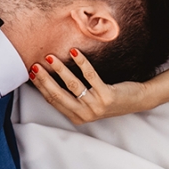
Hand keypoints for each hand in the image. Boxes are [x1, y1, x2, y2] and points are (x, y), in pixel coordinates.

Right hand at [28, 48, 145, 124]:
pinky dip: (81, 62)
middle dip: (44, 79)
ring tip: (50, 57)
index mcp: (77, 117)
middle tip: (34, 65)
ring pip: (73, 85)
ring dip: (60, 69)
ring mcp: (96, 106)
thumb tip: (48, 78)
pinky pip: (90, 76)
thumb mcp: (88, 102)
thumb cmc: (109, 98)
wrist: (137, 100)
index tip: (31, 73)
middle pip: (59, 95)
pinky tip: (74, 51)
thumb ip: (71, 96)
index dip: (40, 86)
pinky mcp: (107, 96)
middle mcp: (85, 114)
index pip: (53, 101)